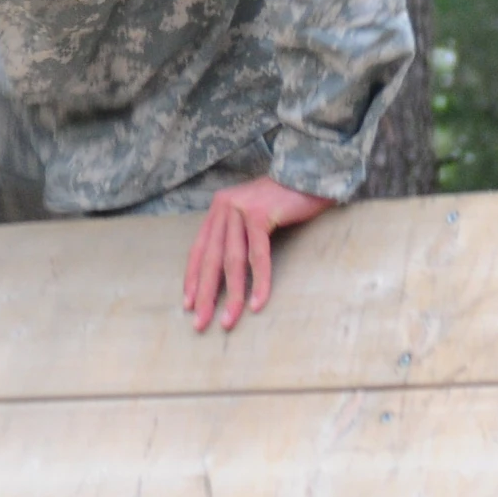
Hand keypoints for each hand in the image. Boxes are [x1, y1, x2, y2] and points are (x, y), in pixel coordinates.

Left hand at [182, 177, 333, 332]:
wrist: (309, 173)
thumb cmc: (282, 201)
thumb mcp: (251, 215)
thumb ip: (236, 234)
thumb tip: (225, 270)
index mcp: (218, 209)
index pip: (199, 250)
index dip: (193, 278)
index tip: (188, 304)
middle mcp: (223, 208)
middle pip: (210, 259)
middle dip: (205, 295)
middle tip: (200, 323)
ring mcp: (240, 210)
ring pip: (232, 261)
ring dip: (231, 295)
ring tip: (228, 321)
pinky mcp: (259, 215)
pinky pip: (258, 256)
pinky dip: (258, 281)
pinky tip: (257, 303)